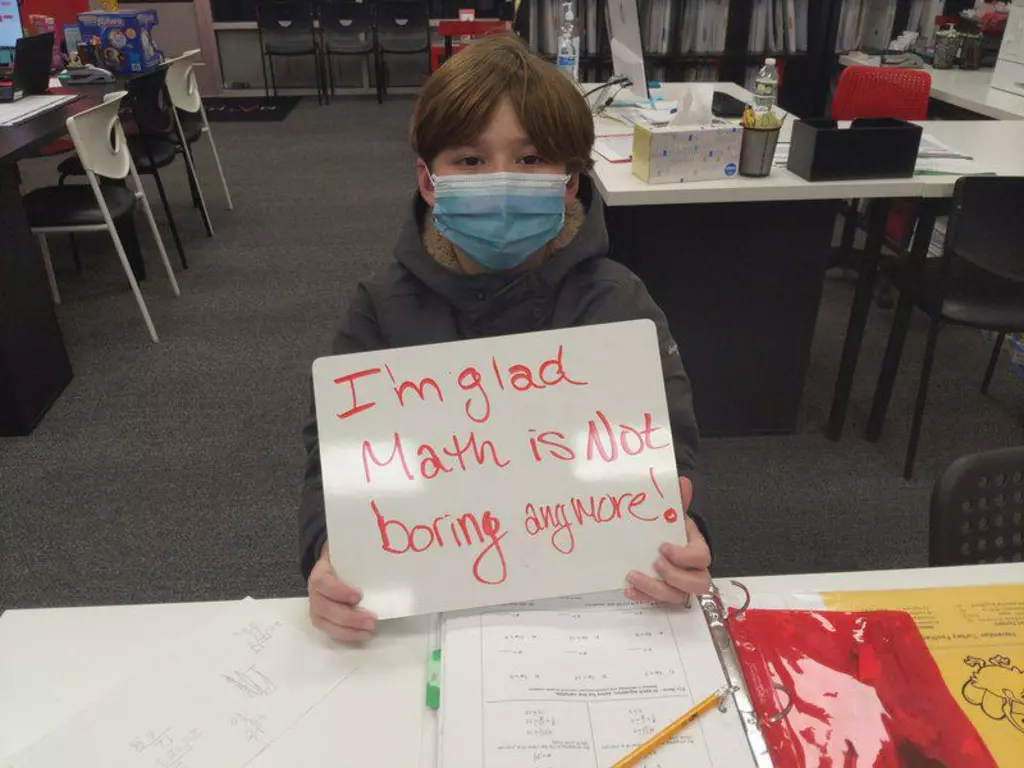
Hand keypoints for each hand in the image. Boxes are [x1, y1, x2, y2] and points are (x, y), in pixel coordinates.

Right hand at [308, 541, 376, 640]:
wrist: (333, 562)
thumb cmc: (346, 558)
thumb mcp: (351, 552)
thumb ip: (363, 555)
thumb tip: (389, 556)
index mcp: (321, 571)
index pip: (322, 582)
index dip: (338, 591)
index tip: (359, 596)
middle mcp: (314, 591)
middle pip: (323, 607)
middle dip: (348, 617)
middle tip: (372, 619)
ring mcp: (316, 606)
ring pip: (324, 622)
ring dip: (347, 629)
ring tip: (369, 630)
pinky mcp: (322, 618)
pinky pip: (329, 630)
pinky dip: (346, 635)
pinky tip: (362, 635)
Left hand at [624, 477, 710, 604]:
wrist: (667, 544)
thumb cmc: (673, 531)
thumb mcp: (675, 516)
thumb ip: (678, 501)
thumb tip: (682, 481)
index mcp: (698, 550)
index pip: (702, 557)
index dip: (684, 556)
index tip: (663, 546)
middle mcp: (695, 572)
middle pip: (697, 584)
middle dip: (675, 576)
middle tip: (655, 562)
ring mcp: (681, 587)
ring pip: (677, 596)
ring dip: (654, 588)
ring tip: (632, 576)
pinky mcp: (666, 595)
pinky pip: (658, 602)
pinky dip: (643, 597)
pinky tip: (628, 590)